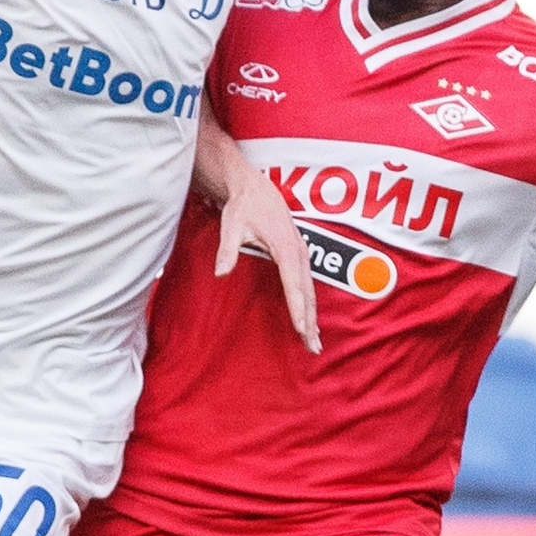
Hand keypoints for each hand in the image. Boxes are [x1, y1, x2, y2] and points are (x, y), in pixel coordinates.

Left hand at [215, 164, 322, 353]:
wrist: (253, 189)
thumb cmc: (242, 207)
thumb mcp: (231, 226)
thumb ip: (227, 250)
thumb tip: (220, 273)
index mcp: (285, 247)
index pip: (293, 284)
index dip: (297, 308)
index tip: (300, 329)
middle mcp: (299, 251)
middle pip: (307, 292)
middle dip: (310, 321)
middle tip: (312, 347)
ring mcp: (302, 252)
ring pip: (311, 290)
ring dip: (314, 317)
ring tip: (314, 342)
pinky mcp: (300, 254)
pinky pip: (308, 283)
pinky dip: (310, 304)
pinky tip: (309, 320)